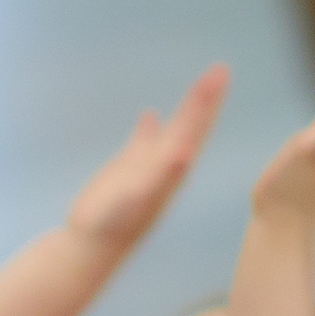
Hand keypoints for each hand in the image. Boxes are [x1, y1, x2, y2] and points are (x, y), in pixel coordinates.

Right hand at [67, 68, 229, 257]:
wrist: (93, 245)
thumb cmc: (115, 224)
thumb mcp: (138, 199)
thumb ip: (161, 177)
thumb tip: (185, 154)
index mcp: (172, 169)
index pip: (194, 127)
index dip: (206, 101)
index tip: (220, 74)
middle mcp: (166, 166)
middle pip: (190, 125)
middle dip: (205, 98)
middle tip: (220, 69)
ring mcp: (147, 167)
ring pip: (172, 131)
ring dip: (186, 108)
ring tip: (201, 85)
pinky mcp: (127, 171)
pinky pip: (143, 143)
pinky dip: (150, 128)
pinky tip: (150, 115)